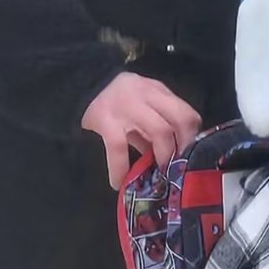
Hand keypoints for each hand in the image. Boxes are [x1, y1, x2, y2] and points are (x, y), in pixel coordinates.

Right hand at [81, 72, 201, 188]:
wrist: (75, 85)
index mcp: (156, 91)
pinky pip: (120, 149)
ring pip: (160, 131)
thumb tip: (175, 157)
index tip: (190, 156)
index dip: (193, 137)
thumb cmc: (113, 103)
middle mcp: (145, 94)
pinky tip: (119, 182)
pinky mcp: (105, 121)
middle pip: (181, 119)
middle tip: (178, 167)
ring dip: (164, 157)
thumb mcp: (140, 108)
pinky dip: (120, 170)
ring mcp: (126, 106)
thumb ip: (157, 127)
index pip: (187, 112)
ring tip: (159, 174)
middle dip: (184, 147)